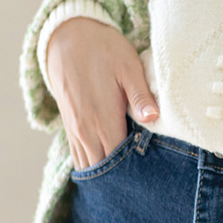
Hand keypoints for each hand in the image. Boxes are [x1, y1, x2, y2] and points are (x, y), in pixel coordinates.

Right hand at [46, 16, 159, 170]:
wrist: (67, 37)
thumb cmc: (104, 49)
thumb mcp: (128, 67)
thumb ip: (141, 96)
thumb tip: (155, 118)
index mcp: (102, 119)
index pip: (119, 160)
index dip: (135, 171)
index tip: (153, 177)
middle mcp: (85, 130)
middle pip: (103, 170)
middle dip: (122, 179)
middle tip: (145, 185)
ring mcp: (74, 130)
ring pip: (88, 166)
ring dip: (105, 175)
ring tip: (128, 182)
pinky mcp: (69, 126)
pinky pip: (78, 155)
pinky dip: (92, 164)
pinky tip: (108, 169)